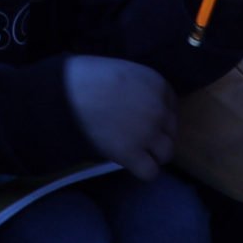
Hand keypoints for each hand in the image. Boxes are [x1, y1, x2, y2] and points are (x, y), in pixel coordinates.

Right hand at [63, 55, 177, 180]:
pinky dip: (143, 170)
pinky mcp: (132, 154)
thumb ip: (138, 87)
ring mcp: (148, 133)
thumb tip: (138, 103)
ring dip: (154, 154)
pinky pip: (150, 172)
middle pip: (171, 131)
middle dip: (157, 134)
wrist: (70, 92)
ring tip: (137, 152)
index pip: (172, 106)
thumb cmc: (89, 75)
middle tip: (137, 135)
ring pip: (166, 153)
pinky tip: (131, 164)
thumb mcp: (123, 71)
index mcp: (158, 84)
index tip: (144, 118)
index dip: (159, 115)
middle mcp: (159, 109)